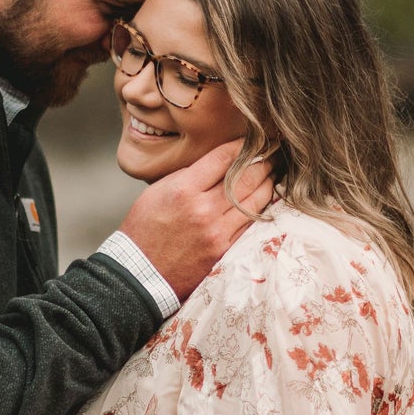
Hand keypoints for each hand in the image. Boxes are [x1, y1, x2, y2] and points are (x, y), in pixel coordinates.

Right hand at [117, 139, 275, 299]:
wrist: (140, 273)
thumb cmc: (143, 230)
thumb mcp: (156, 192)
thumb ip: (186, 176)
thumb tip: (215, 164)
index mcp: (183, 190)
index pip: (223, 158)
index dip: (242, 146)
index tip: (252, 140)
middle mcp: (203, 209)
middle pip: (245, 177)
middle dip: (264, 160)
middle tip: (273, 152)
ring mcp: (216, 231)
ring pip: (254, 200)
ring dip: (268, 183)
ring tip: (273, 172)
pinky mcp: (224, 250)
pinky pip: (250, 224)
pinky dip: (261, 208)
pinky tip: (265, 198)